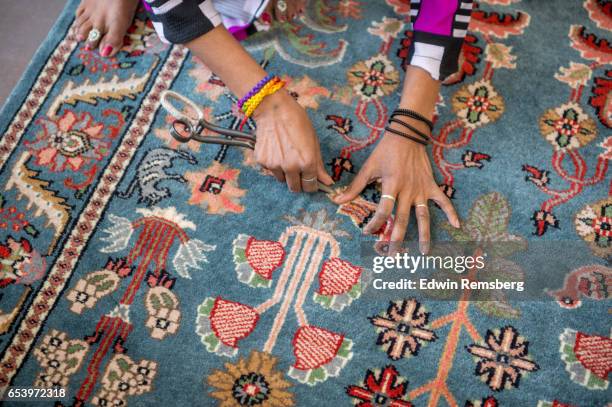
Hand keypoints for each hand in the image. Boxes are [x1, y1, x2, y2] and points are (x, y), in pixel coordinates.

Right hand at [252, 90, 332, 191]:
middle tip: (298, 171)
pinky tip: (275, 149)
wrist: (274, 109)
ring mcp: (275, 165)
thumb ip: (319, 164)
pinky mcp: (262, 162)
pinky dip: (273, 164)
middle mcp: (291, 167)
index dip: (312, 185)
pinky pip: (270, 170)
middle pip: (295, 188)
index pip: (310, 186)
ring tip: (286, 155)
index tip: (311, 182)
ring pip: (282, 179)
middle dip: (298, 183)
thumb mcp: (313, 142)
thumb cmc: (297, 121)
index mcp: (307, 162)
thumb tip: (328, 182)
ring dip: (285, 173)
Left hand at [332, 129, 459, 253]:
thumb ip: (355, 187)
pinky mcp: (432, 185)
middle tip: (393, 254)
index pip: (383, 211)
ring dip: (424, 235)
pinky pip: (443, 201)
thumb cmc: (386, 151)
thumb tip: (337, 200)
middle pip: (402, 220)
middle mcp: (407, 191)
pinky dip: (451, 212)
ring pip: (423, 216)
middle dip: (397, 239)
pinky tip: (457, 225)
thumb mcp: (369, 167)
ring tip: (423, 252)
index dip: (375, 224)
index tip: (368, 232)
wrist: (407, 135)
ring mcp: (421, 190)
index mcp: (391, 186)